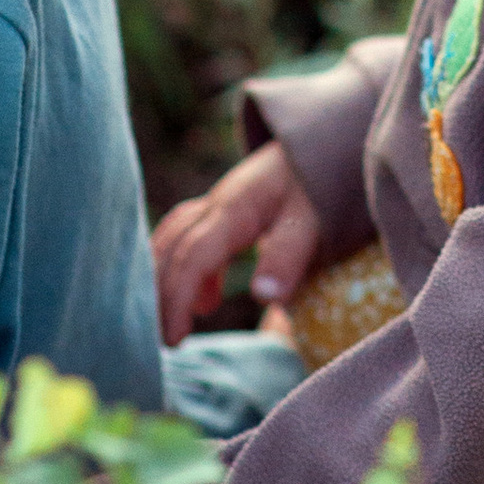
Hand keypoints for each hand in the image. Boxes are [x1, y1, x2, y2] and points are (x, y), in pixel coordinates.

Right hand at [153, 140, 321, 338]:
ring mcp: (216, 205)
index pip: (192, 256)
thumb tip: (265, 299)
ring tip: (172, 327)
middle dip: (158, 296)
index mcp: (233, 209)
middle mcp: (215, 205)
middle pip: (171, 249)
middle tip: (159, 343)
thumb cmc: (320, 182)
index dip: (177, 298)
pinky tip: (206, 303)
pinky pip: (187, 238)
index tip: (175, 339)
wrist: (326, 141)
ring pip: (172, 241)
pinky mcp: (223, 211)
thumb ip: (288, 255)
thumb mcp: (313, 219)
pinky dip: (184, 270)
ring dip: (164, 282)